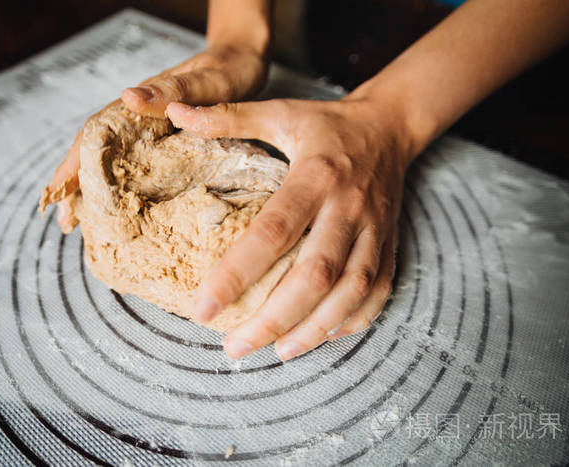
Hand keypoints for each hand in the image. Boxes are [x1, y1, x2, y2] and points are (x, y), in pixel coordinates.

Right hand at [40, 45, 267, 229]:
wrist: (243, 58)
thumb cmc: (229, 69)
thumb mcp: (207, 81)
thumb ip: (174, 90)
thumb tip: (128, 97)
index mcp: (142, 101)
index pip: (96, 133)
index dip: (75, 164)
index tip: (56, 193)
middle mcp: (140, 115)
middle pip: (98, 150)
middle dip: (77, 184)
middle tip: (65, 221)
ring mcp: (152, 126)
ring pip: (115, 158)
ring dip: (96, 186)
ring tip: (82, 218)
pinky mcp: (166, 136)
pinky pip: (138, 161)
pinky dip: (123, 182)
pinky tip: (121, 201)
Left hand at [165, 96, 417, 360]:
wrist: (392, 125)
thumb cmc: (326, 123)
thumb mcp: (280, 112)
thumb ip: (228, 117)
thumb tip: (176, 114)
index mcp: (315, 176)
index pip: (273, 232)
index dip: (237, 273)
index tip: (204, 307)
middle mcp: (347, 207)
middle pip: (315, 275)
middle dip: (274, 318)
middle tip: (235, 348)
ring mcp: (373, 229)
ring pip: (350, 290)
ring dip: (315, 328)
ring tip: (277, 351)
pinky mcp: (389, 242)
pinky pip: (378, 288)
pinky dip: (354, 319)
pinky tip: (326, 335)